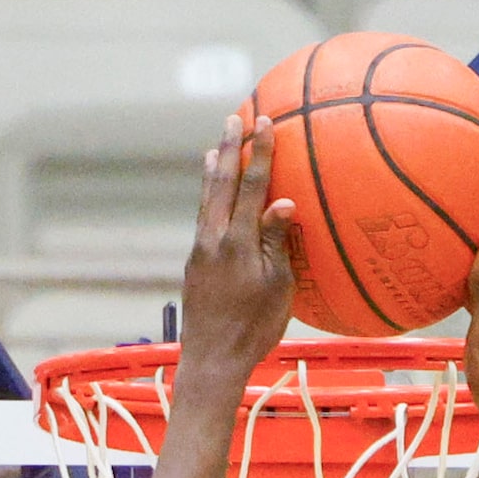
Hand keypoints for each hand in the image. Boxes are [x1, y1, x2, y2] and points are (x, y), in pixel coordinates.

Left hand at [178, 112, 295, 392]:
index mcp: (239, 242)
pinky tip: (210, 193)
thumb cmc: (254, 329)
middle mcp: (214, 238)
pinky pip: (202, 217)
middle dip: (229, 147)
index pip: (251, 186)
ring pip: (206, 198)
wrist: (212, 360)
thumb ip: (278, 243)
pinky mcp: (194, 263)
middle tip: (232, 117)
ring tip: (215, 147)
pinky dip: (207, 196)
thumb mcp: (277, 289)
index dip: (259, 151)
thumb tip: (283, 202)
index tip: (265, 122)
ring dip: (213, 169)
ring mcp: (200, 250)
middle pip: (221, 182)